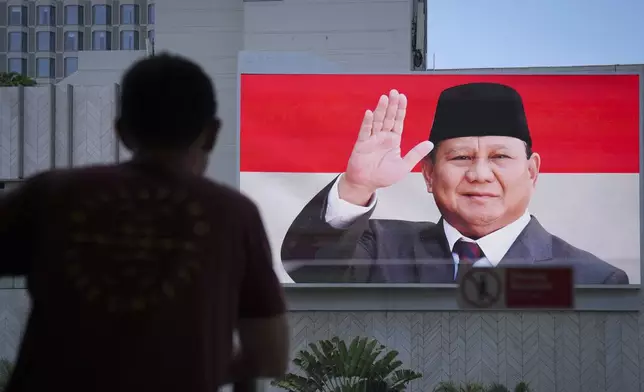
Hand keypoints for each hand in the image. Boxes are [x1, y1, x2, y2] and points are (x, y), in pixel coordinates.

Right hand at [338, 89, 433, 205]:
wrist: (365, 184)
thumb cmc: (382, 177)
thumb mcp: (404, 166)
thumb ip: (416, 154)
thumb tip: (430, 144)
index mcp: (393, 140)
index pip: (398, 122)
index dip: (400, 110)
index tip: (403, 98)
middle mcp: (382, 137)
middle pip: (388, 117)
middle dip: (392, 105)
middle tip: (394, 93)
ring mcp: (372, 139)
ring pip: (377, 121)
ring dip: (381, 110)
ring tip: (384, 99)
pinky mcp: (362, 144)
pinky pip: (365, 131)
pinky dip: (367, 122)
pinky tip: (370, 113)